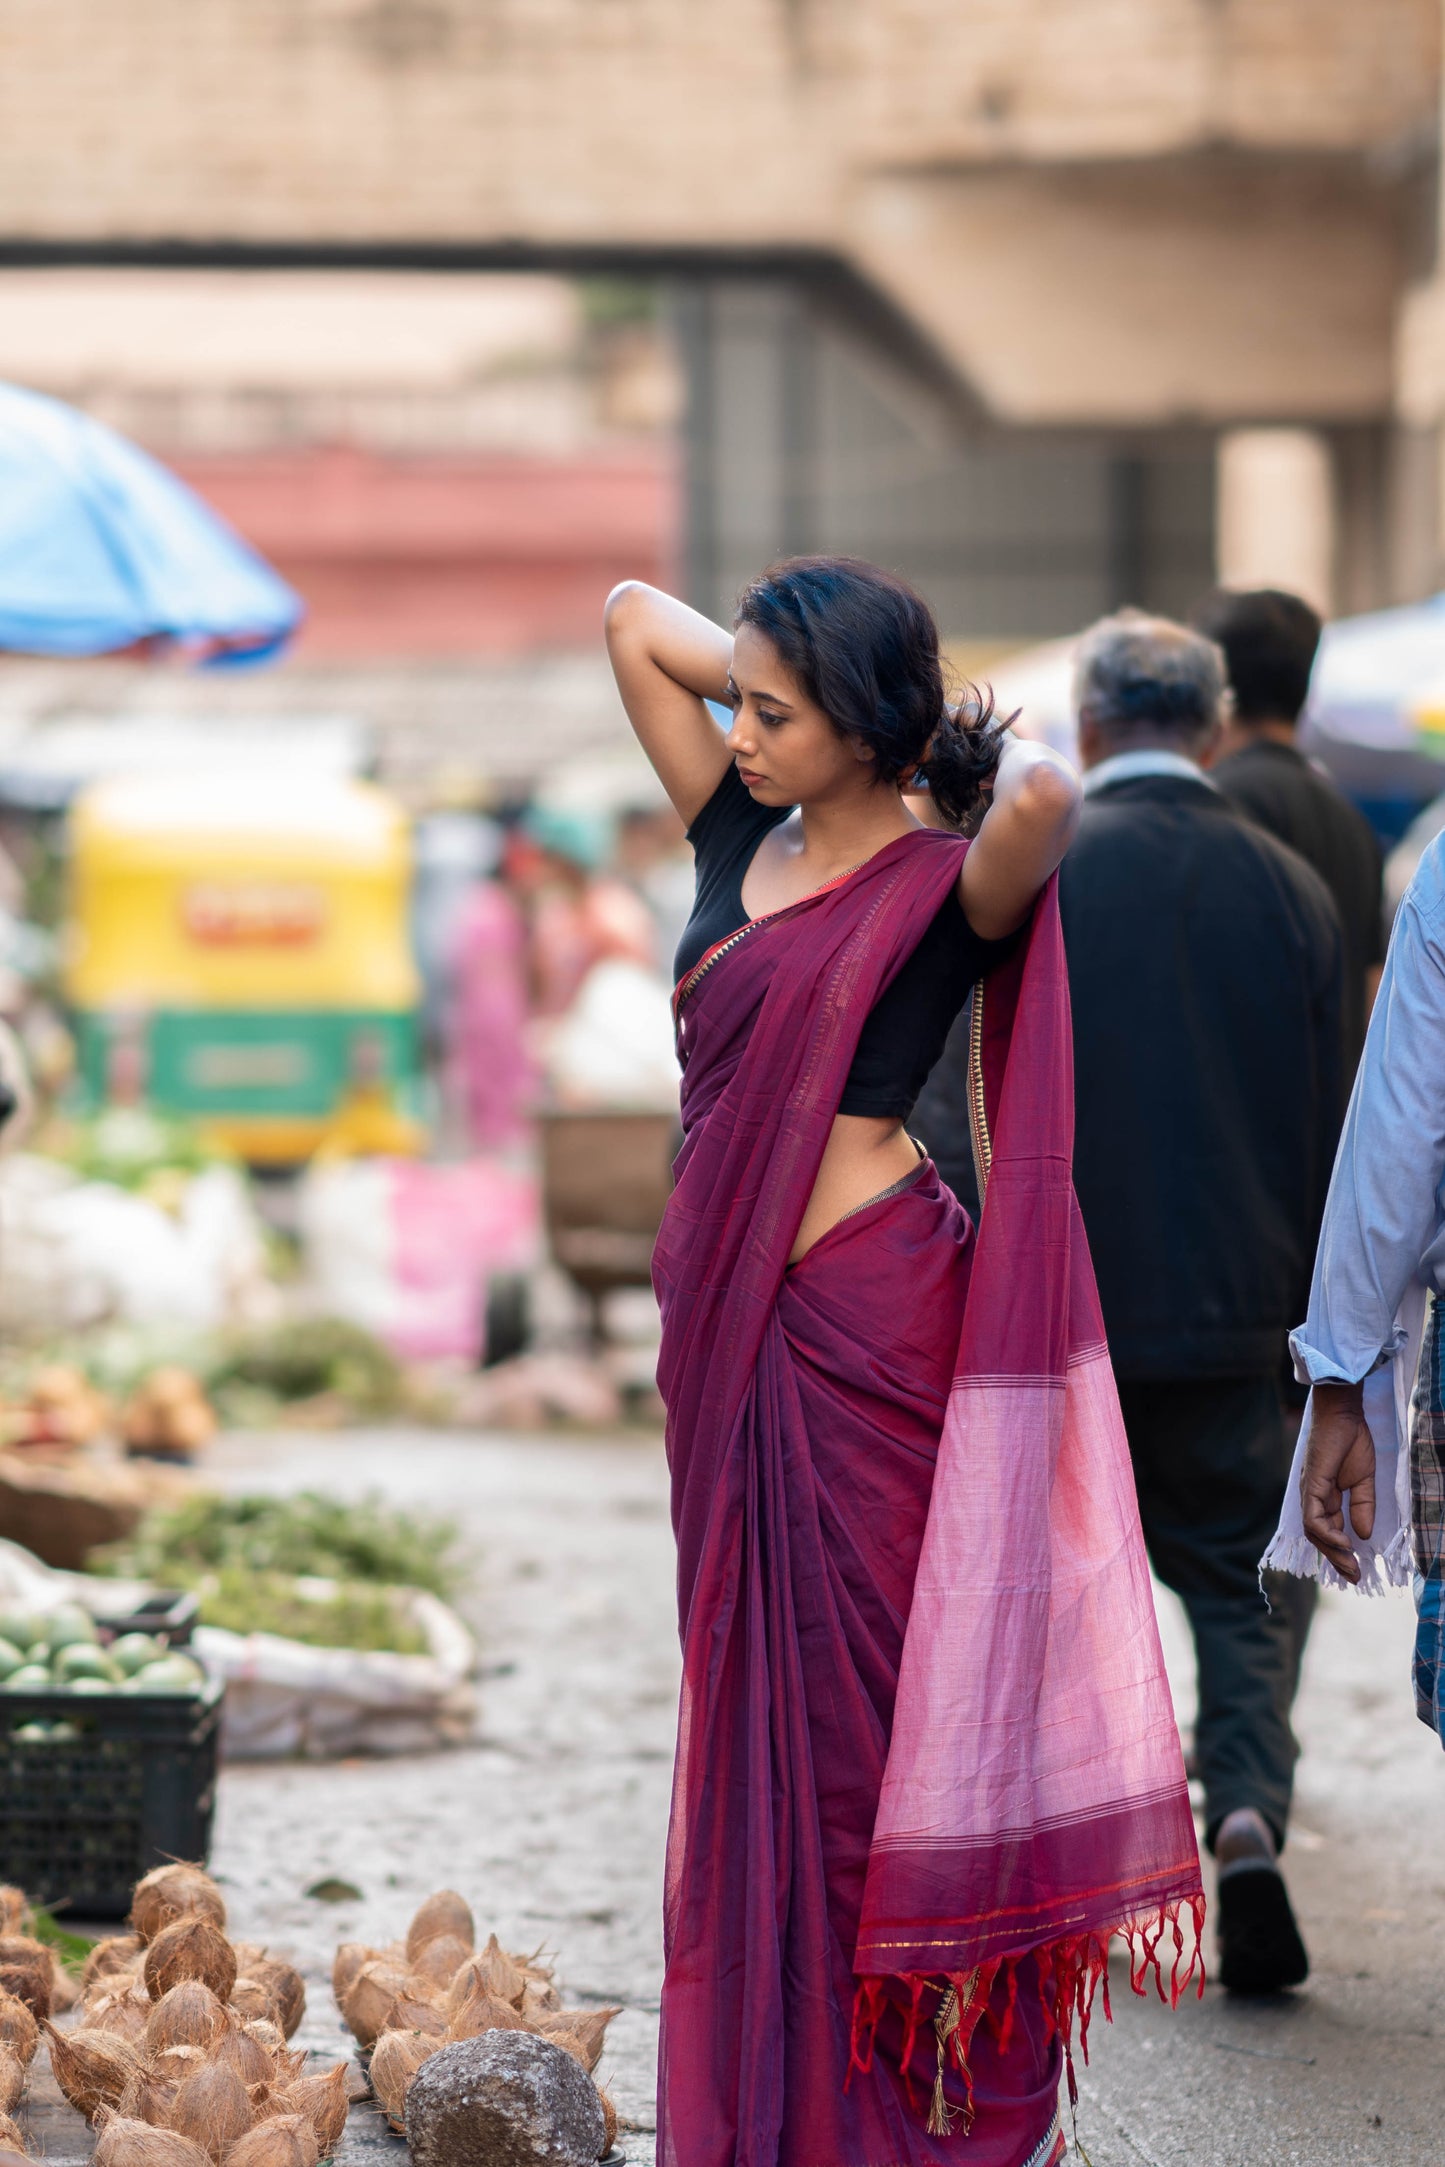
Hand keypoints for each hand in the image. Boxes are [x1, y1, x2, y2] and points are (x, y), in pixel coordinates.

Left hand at [1300, 1380, 1375, 1583]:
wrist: (1343, 1415)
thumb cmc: (1352, 1442)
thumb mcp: (1364, 1480)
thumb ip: (1362, 1507)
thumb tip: (1363, 1535)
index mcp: (1326, 1497)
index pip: (1329, 1531)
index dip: (1341, 1551)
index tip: (1357, 1570)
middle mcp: (1313, 1498)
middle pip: (1319, 1537)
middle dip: (1337, 1558)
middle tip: (1355, 1576)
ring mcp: (1310, 1492)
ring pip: (1314, 1532)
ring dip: (1332, 1550)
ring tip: (1350, 1564)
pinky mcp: (1311, 1486)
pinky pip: (1313, 1517)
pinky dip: (1326, 1533)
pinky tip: (1343, 1541)